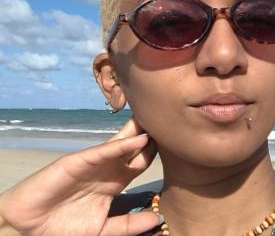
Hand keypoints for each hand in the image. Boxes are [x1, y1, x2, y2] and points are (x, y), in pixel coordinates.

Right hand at [0, 118, 159, 235]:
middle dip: (151, 135)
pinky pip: (102, 151)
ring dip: (140, 132)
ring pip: (121, 143)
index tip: (177, 142)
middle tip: (170, 122)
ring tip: (158, 118)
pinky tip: (137, 139)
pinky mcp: (78, 161)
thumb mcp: (103, 229)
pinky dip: (120, 145)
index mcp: (115, 180)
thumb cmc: (64, 227)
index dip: (157, 152)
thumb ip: (129, 225)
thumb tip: (158, 219)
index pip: (141, 161)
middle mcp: (107, 167)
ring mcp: (93, 162)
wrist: (29, 229)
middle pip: (135, 147)